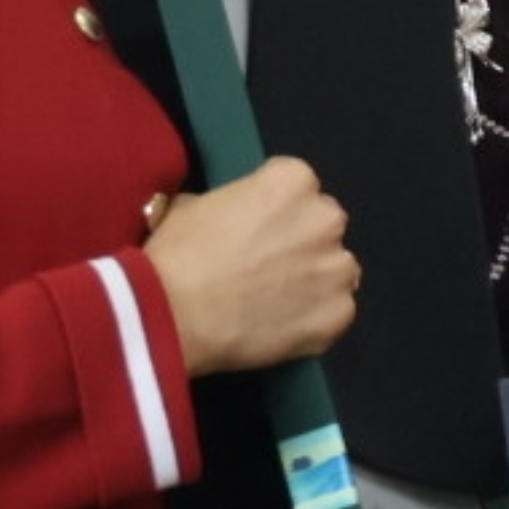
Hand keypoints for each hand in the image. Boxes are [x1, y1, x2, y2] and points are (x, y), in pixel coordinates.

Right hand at [141, 154, 357, 377]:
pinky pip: (335, 313)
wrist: (171, 316)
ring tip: (272, 303)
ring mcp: (336, 268)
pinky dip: (314, 321)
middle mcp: (326, 217)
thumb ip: (227, 202)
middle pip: (321, 226)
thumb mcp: (192, 206)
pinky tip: (281, 329)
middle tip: (264, 269)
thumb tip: (223, 217)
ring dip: (312, 281)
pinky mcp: (338, 314)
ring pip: (333, 270)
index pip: (295, 189)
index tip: (253, 234)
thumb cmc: (177, 256)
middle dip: (300, 243)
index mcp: (293, 180)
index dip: (273, 214)